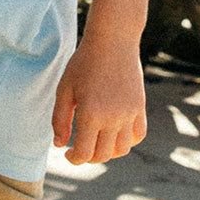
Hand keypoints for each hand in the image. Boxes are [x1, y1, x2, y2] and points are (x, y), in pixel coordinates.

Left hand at [52, 32, 146, 164]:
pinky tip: (115, 134)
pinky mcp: (140, 107)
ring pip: (122, 149)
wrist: (112, 41)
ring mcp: (129, 114)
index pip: (85, 153)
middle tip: (79, 148)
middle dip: (89, 157)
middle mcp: (113, 118)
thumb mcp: (65, 89)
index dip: (74, 159)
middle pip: (103, 155)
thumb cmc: (84, 63)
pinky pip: (138, 135)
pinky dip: (128, 140)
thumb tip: (59, 145)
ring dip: (108, 152)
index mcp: (91, 115)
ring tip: (97, 142)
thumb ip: (60, 119)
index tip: (68, 153)